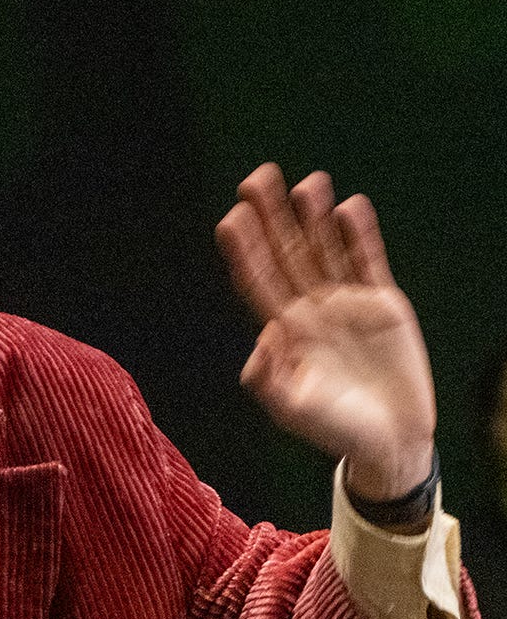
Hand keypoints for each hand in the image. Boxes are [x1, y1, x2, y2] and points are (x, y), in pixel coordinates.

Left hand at [216, 163, 434, 499]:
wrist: (388, 440)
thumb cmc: (335, 429)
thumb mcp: (293, 410)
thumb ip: (270, 380)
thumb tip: (261, 343)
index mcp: (284, 331)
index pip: (257, 281)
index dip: (245, 250)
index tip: (230, 219)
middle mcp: (310, 309)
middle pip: (287, 254)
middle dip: (271, 218)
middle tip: (256, 178)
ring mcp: (346, 303)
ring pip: (325, 250)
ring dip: (315, 217)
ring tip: (307, 182)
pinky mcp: (382, 304)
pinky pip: (368, 261)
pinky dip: (359, 235)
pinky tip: (349, 207)